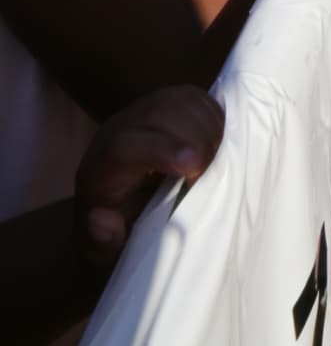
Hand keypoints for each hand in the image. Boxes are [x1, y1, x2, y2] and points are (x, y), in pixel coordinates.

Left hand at [76, 87, 223, 265]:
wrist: (118, 196)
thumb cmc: (115, 225)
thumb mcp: (99, 248)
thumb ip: (100, 241)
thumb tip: (104, 220)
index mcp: (101, 164)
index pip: (125, 146)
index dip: (162, 152)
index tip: (193, 169)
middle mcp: (122, 127)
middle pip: (159, 114)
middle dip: (194, 139)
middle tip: (211, 171)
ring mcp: (148, 107)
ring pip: (182, 101)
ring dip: (208, 128)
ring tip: (217, 160)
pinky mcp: (171, 99)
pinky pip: (198, 97)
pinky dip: (214, 117)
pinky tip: (217, 143)